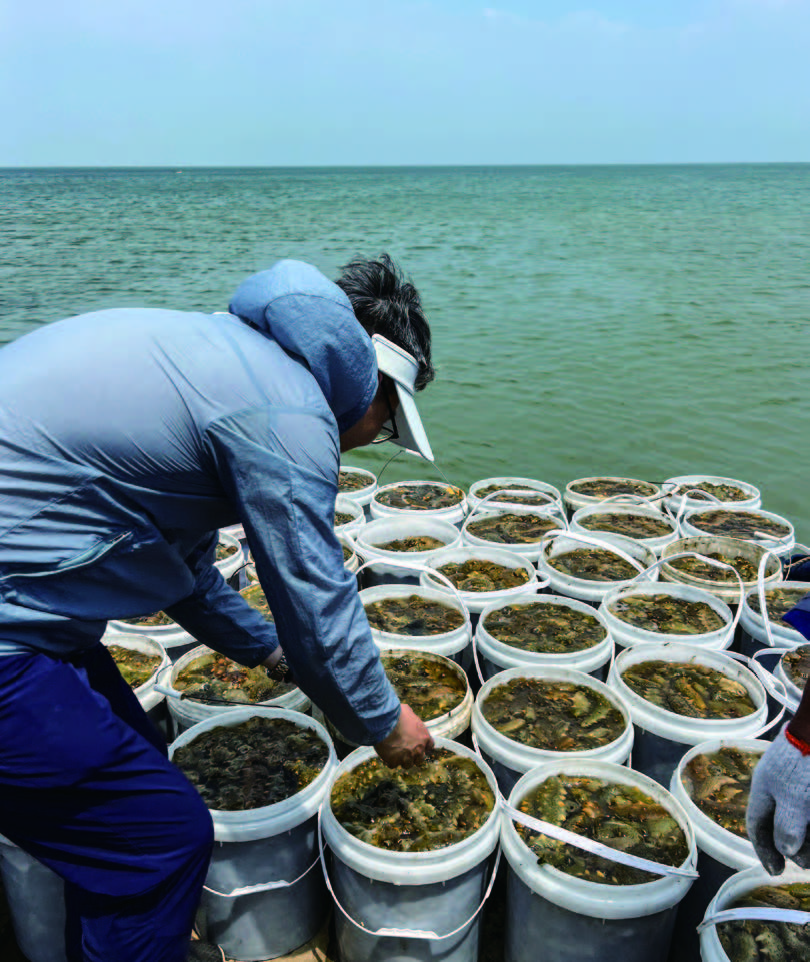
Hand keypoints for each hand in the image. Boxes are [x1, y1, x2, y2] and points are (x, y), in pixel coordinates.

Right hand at [374, 704, 433, 768]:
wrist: (385, 722)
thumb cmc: (396, 714)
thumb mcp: (408, 711)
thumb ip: (411, 717)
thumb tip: (408, 714)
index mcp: (424, 737)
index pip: (429, 747)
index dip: (423, 747)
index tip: (417, 746)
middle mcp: (418, 749)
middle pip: (419, 760)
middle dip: (413, 757)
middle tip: (405, 752)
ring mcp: (406, 757)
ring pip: (407, 765)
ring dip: (401, 760)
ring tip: (394, 753)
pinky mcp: (394, 761)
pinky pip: (393, 765)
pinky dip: (389, 760)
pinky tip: (386, 753)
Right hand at [746, 724, 809, 873]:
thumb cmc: (804, 766)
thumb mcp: (793, 801)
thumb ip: (787, 828)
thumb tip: (786, 850)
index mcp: (764, 791)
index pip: (757, 826)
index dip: (764, 851)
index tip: (776, 872)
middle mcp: (779, 789)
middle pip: (780, 827)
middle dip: (794, 849)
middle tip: (807, 863)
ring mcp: (797, 785)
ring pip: (799, 820)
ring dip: (806, 838)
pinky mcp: (808, 782)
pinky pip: (806, 809)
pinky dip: (809, 822)